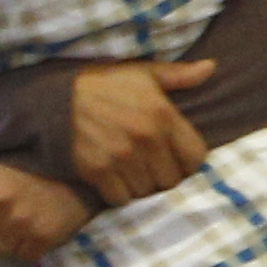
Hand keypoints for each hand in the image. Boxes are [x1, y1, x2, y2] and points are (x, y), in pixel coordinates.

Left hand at [0, 161, 91, 262]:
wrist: (86, 178)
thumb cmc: (42, 172)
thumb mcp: (4, 167)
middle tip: (5, 224)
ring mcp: (20, 220)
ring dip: (11, 243)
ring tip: (27, 225)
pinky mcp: (41, 237)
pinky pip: (23, 257)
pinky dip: (31, 249)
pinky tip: (40, 231)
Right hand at [60, 58, 216, 205]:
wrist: (54, 97)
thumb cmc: (101, 84)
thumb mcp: (141, 73)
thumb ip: (178, 75)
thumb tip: (212, 68)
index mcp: (163, 115)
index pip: (196, 158)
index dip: (186, 160)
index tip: (173, 156)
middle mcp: (146, 138)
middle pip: (171, 180)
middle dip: (162, 174)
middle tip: (148, 165)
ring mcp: (121, 157)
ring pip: (146, 191)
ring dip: (139, 185)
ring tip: (129, 170)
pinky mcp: (98, 170)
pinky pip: (120, 198)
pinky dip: (117, 192)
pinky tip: (111, 177)